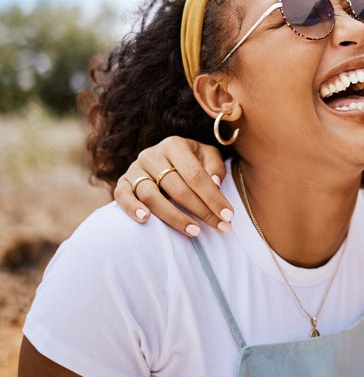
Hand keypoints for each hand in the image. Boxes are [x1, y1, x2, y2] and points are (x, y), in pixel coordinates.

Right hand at [114, 136, 231, 235]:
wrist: (163, 158)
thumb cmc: (191, 160)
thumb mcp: (208, 156)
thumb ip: (214, 167)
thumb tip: (215, 183)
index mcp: (175, 145)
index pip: (195, 174)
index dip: (212, 197)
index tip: (228, 215)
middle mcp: (152, 154)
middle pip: (177, 188)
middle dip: (201, 210)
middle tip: (220, 227)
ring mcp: (135, 168)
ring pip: (151, 195)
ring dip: (174, 216)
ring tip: (194, 231)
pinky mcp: (122, 182)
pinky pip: (123, 196)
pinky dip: (132, 208)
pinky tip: (146, 220)